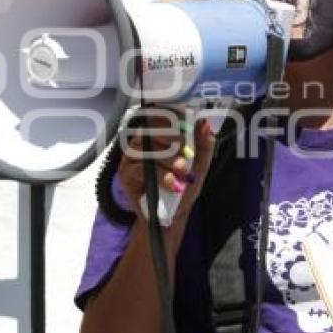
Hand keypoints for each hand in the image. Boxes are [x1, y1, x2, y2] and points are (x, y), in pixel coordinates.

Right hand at [117, 106, 215, 223]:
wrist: (171, 216)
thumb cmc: (183, 187)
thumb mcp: (199, 166)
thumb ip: (204, 146)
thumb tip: (206, 125)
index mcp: (158, 136)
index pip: (159, 116)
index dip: (170, 117)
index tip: (185, 127)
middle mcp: (142, 142)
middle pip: (151, 130)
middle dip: (171, 140)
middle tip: (186, 153)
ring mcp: (131, 157)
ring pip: (145, 148)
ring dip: (166, 159)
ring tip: (181, 171)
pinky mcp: (125, 174)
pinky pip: (138, 168)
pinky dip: (158, 175)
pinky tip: (171, 184)